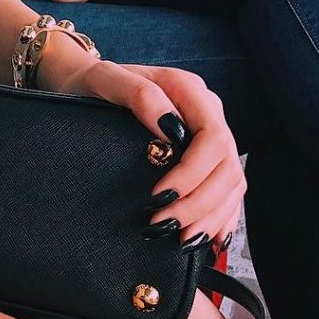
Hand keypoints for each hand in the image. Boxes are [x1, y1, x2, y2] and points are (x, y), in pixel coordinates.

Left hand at [59, 56, 244, 250]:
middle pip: (227, 166)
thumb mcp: (106, 79)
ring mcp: (209, 133)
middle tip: (162, 224)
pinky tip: (208, 238)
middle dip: (199, 203)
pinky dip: (220, 217)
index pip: (212, 138)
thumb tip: (169, 126)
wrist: (86, 82)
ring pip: (232, 183)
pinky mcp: (205, 154)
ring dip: (211, 217)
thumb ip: (140, 95)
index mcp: (189, 89)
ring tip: (181, 239)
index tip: (158, 196)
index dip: (192, 174)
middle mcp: (206, 110)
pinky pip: (228, 190)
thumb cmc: (95, 82)